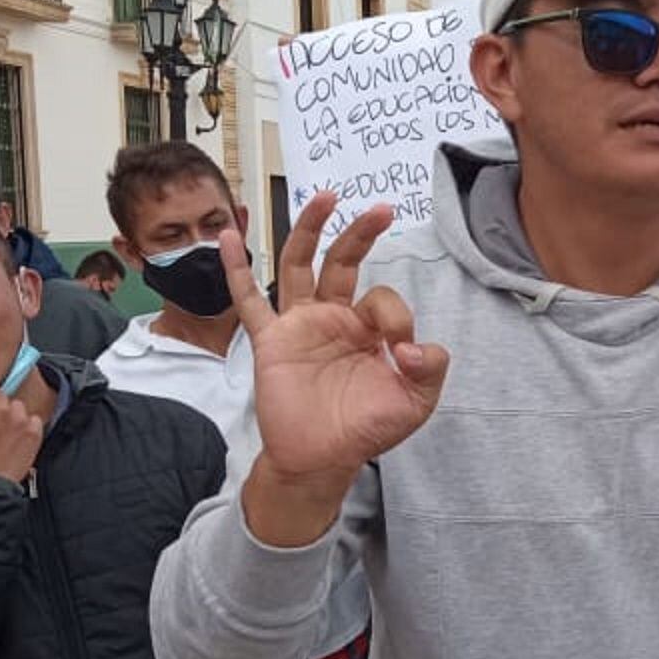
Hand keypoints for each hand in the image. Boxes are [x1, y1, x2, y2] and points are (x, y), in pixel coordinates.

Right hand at [226, 194, 450, 543]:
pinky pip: (249, 301)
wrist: (322, 460)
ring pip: (300, 266)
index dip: (396, 316)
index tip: (402, 352)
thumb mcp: (416, 402)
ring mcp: (300, 325)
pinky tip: (228, 239)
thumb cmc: (367, 429)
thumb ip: (430, 368)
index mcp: (369, 329)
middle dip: (360, 234)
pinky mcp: (271, 340)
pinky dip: (236, 270)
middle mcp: (334, 318)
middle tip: (381, 209)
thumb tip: (411, 346)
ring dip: (309, 230)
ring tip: (324, 198)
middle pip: (343, 262)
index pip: (384, 298)